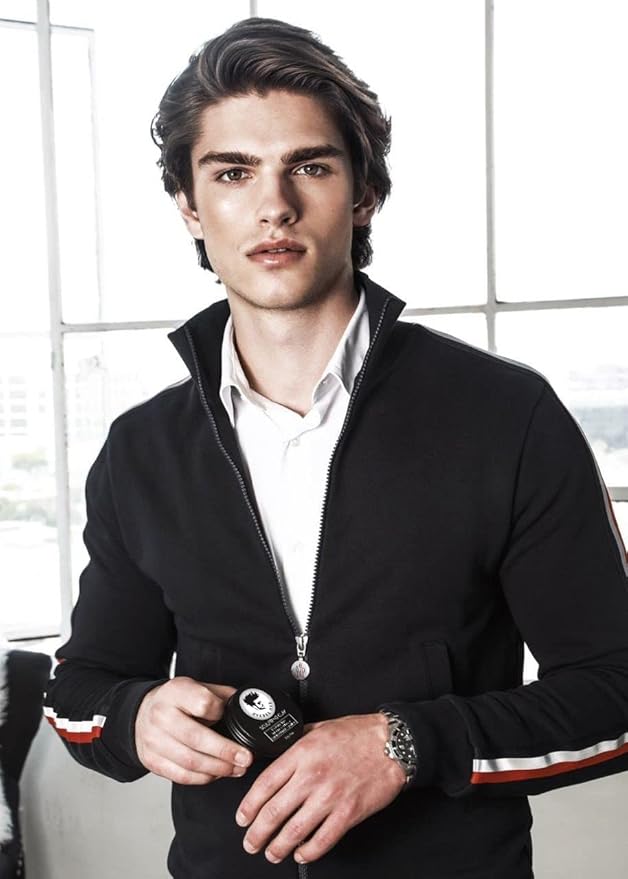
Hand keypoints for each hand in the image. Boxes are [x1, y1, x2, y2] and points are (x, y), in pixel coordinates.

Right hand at [135, 677, 252, 783]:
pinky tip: (217, 774)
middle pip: (196, 738)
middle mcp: (161, 715)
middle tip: (246, 758)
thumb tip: (249, 706)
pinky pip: (181, 776)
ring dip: (218, 769)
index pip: (203, 703)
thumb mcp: (197, 687)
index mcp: (176, 692)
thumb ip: (221, 695)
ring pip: (190, 761)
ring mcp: (154, 740)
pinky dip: (203, 778)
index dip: (220, 712)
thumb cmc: (175, 701)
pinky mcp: (152, 761)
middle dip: (225, 752)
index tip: (232, 718)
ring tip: (236, 769)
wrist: (141, 713)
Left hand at [235, 713, 405, 864]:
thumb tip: (279, 751)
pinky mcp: (348, 813)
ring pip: (294, 831)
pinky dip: (308, 852)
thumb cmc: (359, 734)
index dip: (248, 806)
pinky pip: (322, 840)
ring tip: (271, 853)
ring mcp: (330, 797)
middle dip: (257, 834)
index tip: (242, 818)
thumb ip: (297, 741)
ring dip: (278, 847)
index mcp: (302, 753)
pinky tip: (301, 854)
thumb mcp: (320, 728)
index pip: (264, 785)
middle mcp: (312, 776)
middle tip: (250, 842)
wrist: (394, 743)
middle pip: (273, 812)